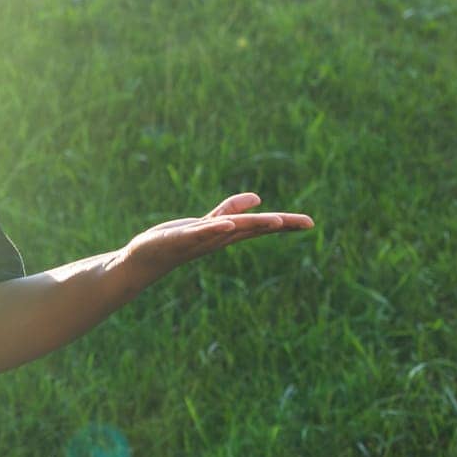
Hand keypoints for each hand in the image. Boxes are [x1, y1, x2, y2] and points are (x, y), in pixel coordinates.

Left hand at [117, 191, 314, 292]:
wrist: (146, 258)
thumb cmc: (178, 241)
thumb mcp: (207, 222)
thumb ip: (230, 210)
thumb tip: (257, 198)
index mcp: (226, 234)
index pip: (260, 227)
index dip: (285, 224)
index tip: (310, 223)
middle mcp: (218, 238)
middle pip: (251, 229)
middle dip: (276, 224)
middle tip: (303, 222)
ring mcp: (199, 240)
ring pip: (230, 231)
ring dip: (252, 225)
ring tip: (274, 220)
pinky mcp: (178, 239)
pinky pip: (199, 234)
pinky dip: (213, 230)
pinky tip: (226, 225)